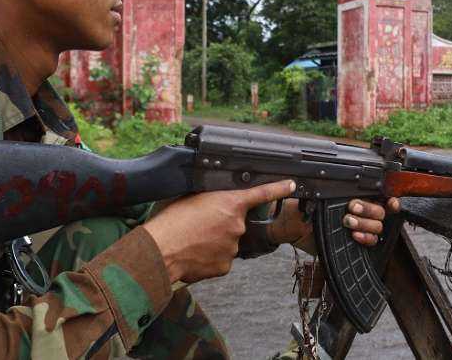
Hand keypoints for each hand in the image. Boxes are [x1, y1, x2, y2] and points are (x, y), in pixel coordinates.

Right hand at [143, 180, 295, 283]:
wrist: (160, 251)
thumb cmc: (170, 221)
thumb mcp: (189, 197)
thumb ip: (209, 198)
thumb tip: (211, 201)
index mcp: (230, 203)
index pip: (261, 193)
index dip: (279, 188)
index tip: (291, 185)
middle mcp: (237, 226)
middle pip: (235, 222)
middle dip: (221, 224)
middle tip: (198, 225)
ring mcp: (232, 248)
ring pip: (227, 242)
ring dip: (213, 241)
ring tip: (191, 240)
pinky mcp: (225, 266)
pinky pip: (220, 259)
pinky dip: (209, 257)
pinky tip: (194, 254)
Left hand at [268, 197, 400, 248]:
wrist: (292, 226)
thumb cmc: (302, 205)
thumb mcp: (314, 192)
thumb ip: (327, 188)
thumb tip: (336, 180)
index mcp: (355, 195)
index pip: (381, 195)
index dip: (390, 198)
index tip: (388, 200)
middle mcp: (361, 211)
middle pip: (381, 211)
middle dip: (368, 208)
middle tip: (351, 207)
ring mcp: (360, 227)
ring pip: (377, 226)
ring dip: (364, 223)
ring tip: (346, 221)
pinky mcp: (355, 243)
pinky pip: (370, 241)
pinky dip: (364, 238)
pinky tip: (354, 235)